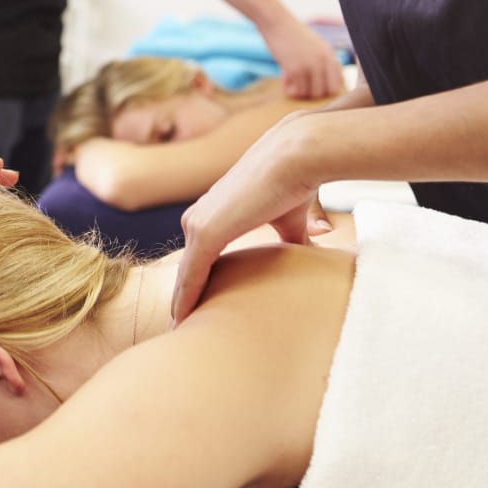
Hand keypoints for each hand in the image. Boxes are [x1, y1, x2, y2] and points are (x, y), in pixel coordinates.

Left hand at [170, 109, 331, 324]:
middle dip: (183, 296)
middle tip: (179, 328)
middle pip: (187, 267)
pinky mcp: (205, 232)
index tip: (193, 308)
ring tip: (177, 330)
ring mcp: (198, 224)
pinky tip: (180, 319)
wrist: (295, 156)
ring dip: (180, 302)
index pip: (199, 255)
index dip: (196, 282)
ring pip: (185, 273)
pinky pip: (190, 274)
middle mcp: (199, 216)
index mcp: (214, 212)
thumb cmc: (294, 182)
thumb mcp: (288, 219)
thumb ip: (290, 239)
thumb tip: (309, 254)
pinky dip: (185, 297)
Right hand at [259, 19, 343, 99]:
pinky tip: (283, 77)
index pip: (338, 83)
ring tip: (291, 80)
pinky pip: (296, 90)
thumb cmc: (292, 34)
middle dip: (312, 93)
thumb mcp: (315, 46)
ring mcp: (309, 65)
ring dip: (299, 91)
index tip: (314, 87)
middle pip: (325, 92)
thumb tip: (327, 85)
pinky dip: (288, 88)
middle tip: (301, 84)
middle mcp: (322, 61)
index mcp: (329, 54)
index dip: (327, 90)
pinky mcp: (294, 69)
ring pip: (310, 94)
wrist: (276, 22)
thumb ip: (323, 61)